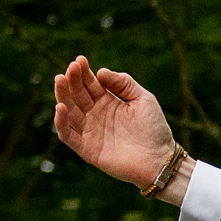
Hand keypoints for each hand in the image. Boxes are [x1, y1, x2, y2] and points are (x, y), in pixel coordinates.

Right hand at [53, 57, 180, 193]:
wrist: (160, 159)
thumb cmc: (155, 129)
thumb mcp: (143, 99)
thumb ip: (124, 84)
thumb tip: (101, 72)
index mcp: (107, 102)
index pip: (90, 84)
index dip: (83, 72)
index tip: (80, 60)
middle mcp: (95, 115)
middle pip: (77, 95)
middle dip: (72, 80)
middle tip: (71, 67)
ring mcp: (90, 132)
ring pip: (69, 112)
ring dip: (63, 96)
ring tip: (60, 80)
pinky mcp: (87, 150)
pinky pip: (68, 136)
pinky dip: (61, 123)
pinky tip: (60, 107)